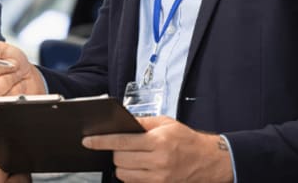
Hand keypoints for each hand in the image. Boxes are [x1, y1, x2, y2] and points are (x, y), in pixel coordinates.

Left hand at [81, 116, 232, 182]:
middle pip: (119, 160)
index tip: (88, 141)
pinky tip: (138, 167)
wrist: (209, 161)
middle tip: (120, 148)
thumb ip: (142, 122)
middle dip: (114, 153)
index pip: (121, 142)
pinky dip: (131, 176)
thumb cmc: (187, 140)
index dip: (101, 141)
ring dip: (122, 166)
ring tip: (130, 158)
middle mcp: (158, 162)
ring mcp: (158, 178)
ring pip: (123, 174)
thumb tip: (120, 121)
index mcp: (158, 142)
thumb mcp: (166, 123)